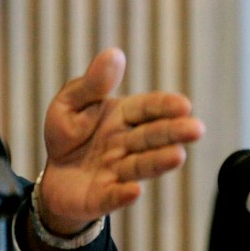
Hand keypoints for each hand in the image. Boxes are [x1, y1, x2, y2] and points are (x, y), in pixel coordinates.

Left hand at [37, 47, 205, 235]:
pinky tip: (134, 190)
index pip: (146, 108)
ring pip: (141, 165)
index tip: (183, 104)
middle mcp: (126, 144)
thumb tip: (114, 54)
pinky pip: (114, 196)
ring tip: (177, 155)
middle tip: (196, 129)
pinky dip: (123, 194)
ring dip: (158, 161)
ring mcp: (117, 171)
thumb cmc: (66, 135)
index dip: (164, 106)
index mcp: (122, 117)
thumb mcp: (70, 103)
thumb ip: (92, 83)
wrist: (53, 177)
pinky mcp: (103, 196)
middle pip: (152, 137)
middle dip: (173, 132)